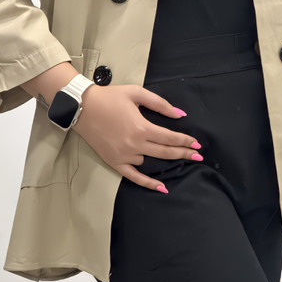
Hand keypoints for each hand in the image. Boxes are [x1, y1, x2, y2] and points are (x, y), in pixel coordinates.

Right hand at [74, 84, 201, 192]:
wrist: (82, 107)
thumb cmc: (110, 97)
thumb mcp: (136, 93)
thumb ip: (160, 104)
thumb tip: (180, 114)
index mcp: (141, 127)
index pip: (169, 137)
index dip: (185, 141)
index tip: (197, 144)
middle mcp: (134, 144)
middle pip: (165, 152)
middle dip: (184, 153)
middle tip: (199, 156)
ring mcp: (124, 155)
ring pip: (150, 161)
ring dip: (164, 159)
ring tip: (179, 157)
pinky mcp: (114, 162)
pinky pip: (133, 176)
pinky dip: (148, 183)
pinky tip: (162, 187)